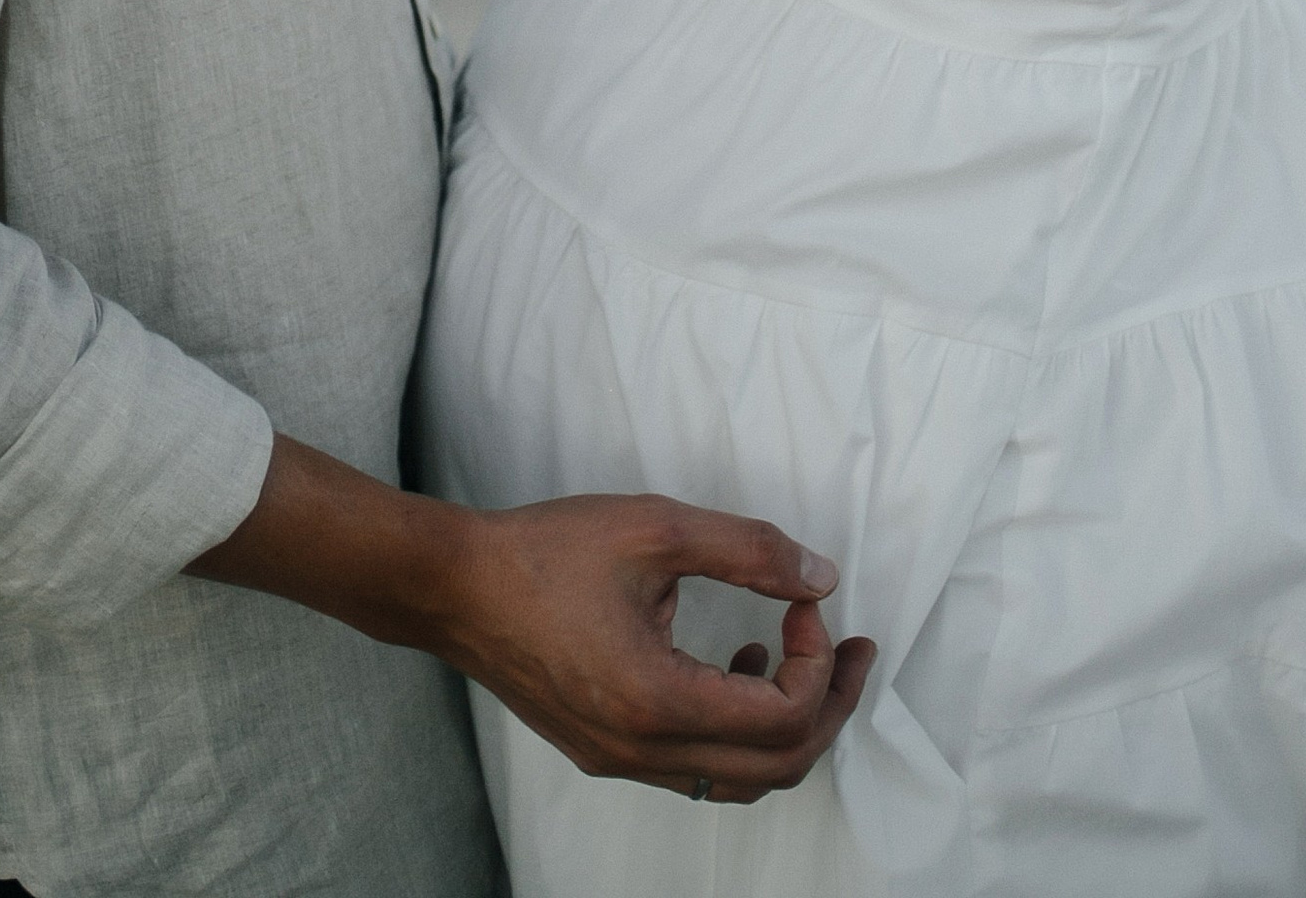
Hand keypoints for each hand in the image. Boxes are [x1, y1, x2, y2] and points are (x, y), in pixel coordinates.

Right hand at [196, 436, 872, 805]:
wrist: (454, 587)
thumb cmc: (545, 553)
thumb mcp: (655, 528)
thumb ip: (747, 550)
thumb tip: (821, 576)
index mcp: (657, 702)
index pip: (781, 719)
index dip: (815, 660)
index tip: (804, 600)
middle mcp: (643, 752)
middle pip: (776, 769)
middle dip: (827, 706)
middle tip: (851, 648)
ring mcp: (622, 761)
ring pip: (739, 778)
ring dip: (784, 723)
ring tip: (794, 649)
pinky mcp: (606, 750)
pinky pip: (699, 767)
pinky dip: (737, 727)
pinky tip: (733, 660)